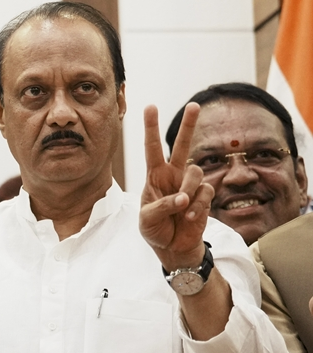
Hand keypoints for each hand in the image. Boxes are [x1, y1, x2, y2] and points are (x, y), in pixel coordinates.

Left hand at [140, 104, 213, 269]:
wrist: (172, 248)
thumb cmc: (154, 230)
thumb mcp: (146, 219)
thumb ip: (161, 206)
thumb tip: (182, 198)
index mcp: (154, 176)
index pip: (152, 148)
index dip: (151, 128)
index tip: (150, 106)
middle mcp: (173, 176)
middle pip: (183, 146)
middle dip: (188, 125)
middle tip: (194, 104)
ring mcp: (190, 185)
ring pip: (196, 172)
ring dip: (188, 190)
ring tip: (181, 208)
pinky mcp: (204, 197)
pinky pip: (205, 193)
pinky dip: (196, 207)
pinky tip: (189, 218)